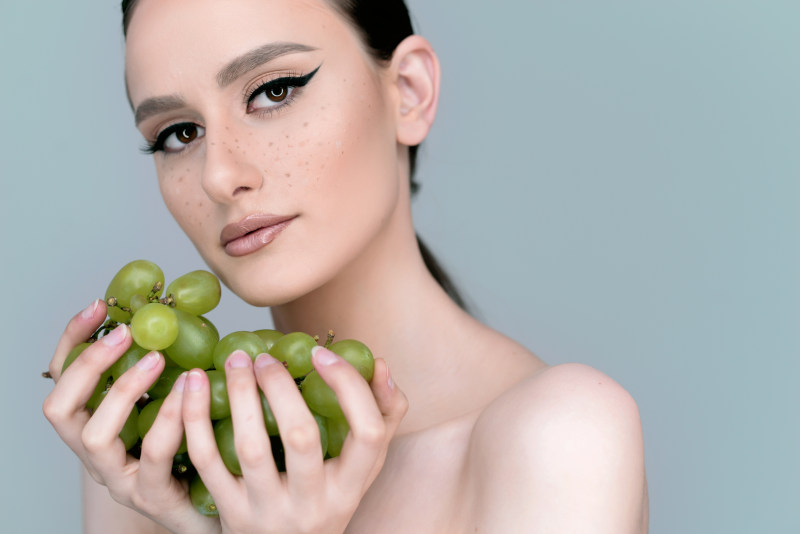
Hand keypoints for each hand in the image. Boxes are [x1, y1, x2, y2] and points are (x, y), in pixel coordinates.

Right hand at [42, 300, 220, 533]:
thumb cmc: (200, 451)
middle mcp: (97, 455)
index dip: (74, 341)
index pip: (64, 379)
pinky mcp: (152, 496)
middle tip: (128, 334)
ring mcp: (120, 479)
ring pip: (96, 436)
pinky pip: (152, 457)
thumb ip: (171, 369)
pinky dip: (169, 419)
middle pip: (60, 408)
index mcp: (97, 425)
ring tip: (158, 359)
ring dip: (124, 389)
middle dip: (89, 364)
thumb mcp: (179, 402)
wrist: (220, 511)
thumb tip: (182, 314)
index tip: (99, 305)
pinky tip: (191, 393)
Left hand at [181, 346, 407, 533]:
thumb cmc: (326, 498)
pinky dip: (197, 419)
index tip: (322, 355)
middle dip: (281, 387)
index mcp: (350, 487)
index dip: (349, 387)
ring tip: (234, 361)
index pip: (368, 433)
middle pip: (302, 437)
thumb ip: (381, 417)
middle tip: (265, 357)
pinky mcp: (230, 513)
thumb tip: (380, 365)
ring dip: (239, 394)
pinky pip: (208, 461)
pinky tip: (195, 386)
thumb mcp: (360, 469)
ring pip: (251, 447)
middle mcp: (313, 504)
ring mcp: (269, 512)